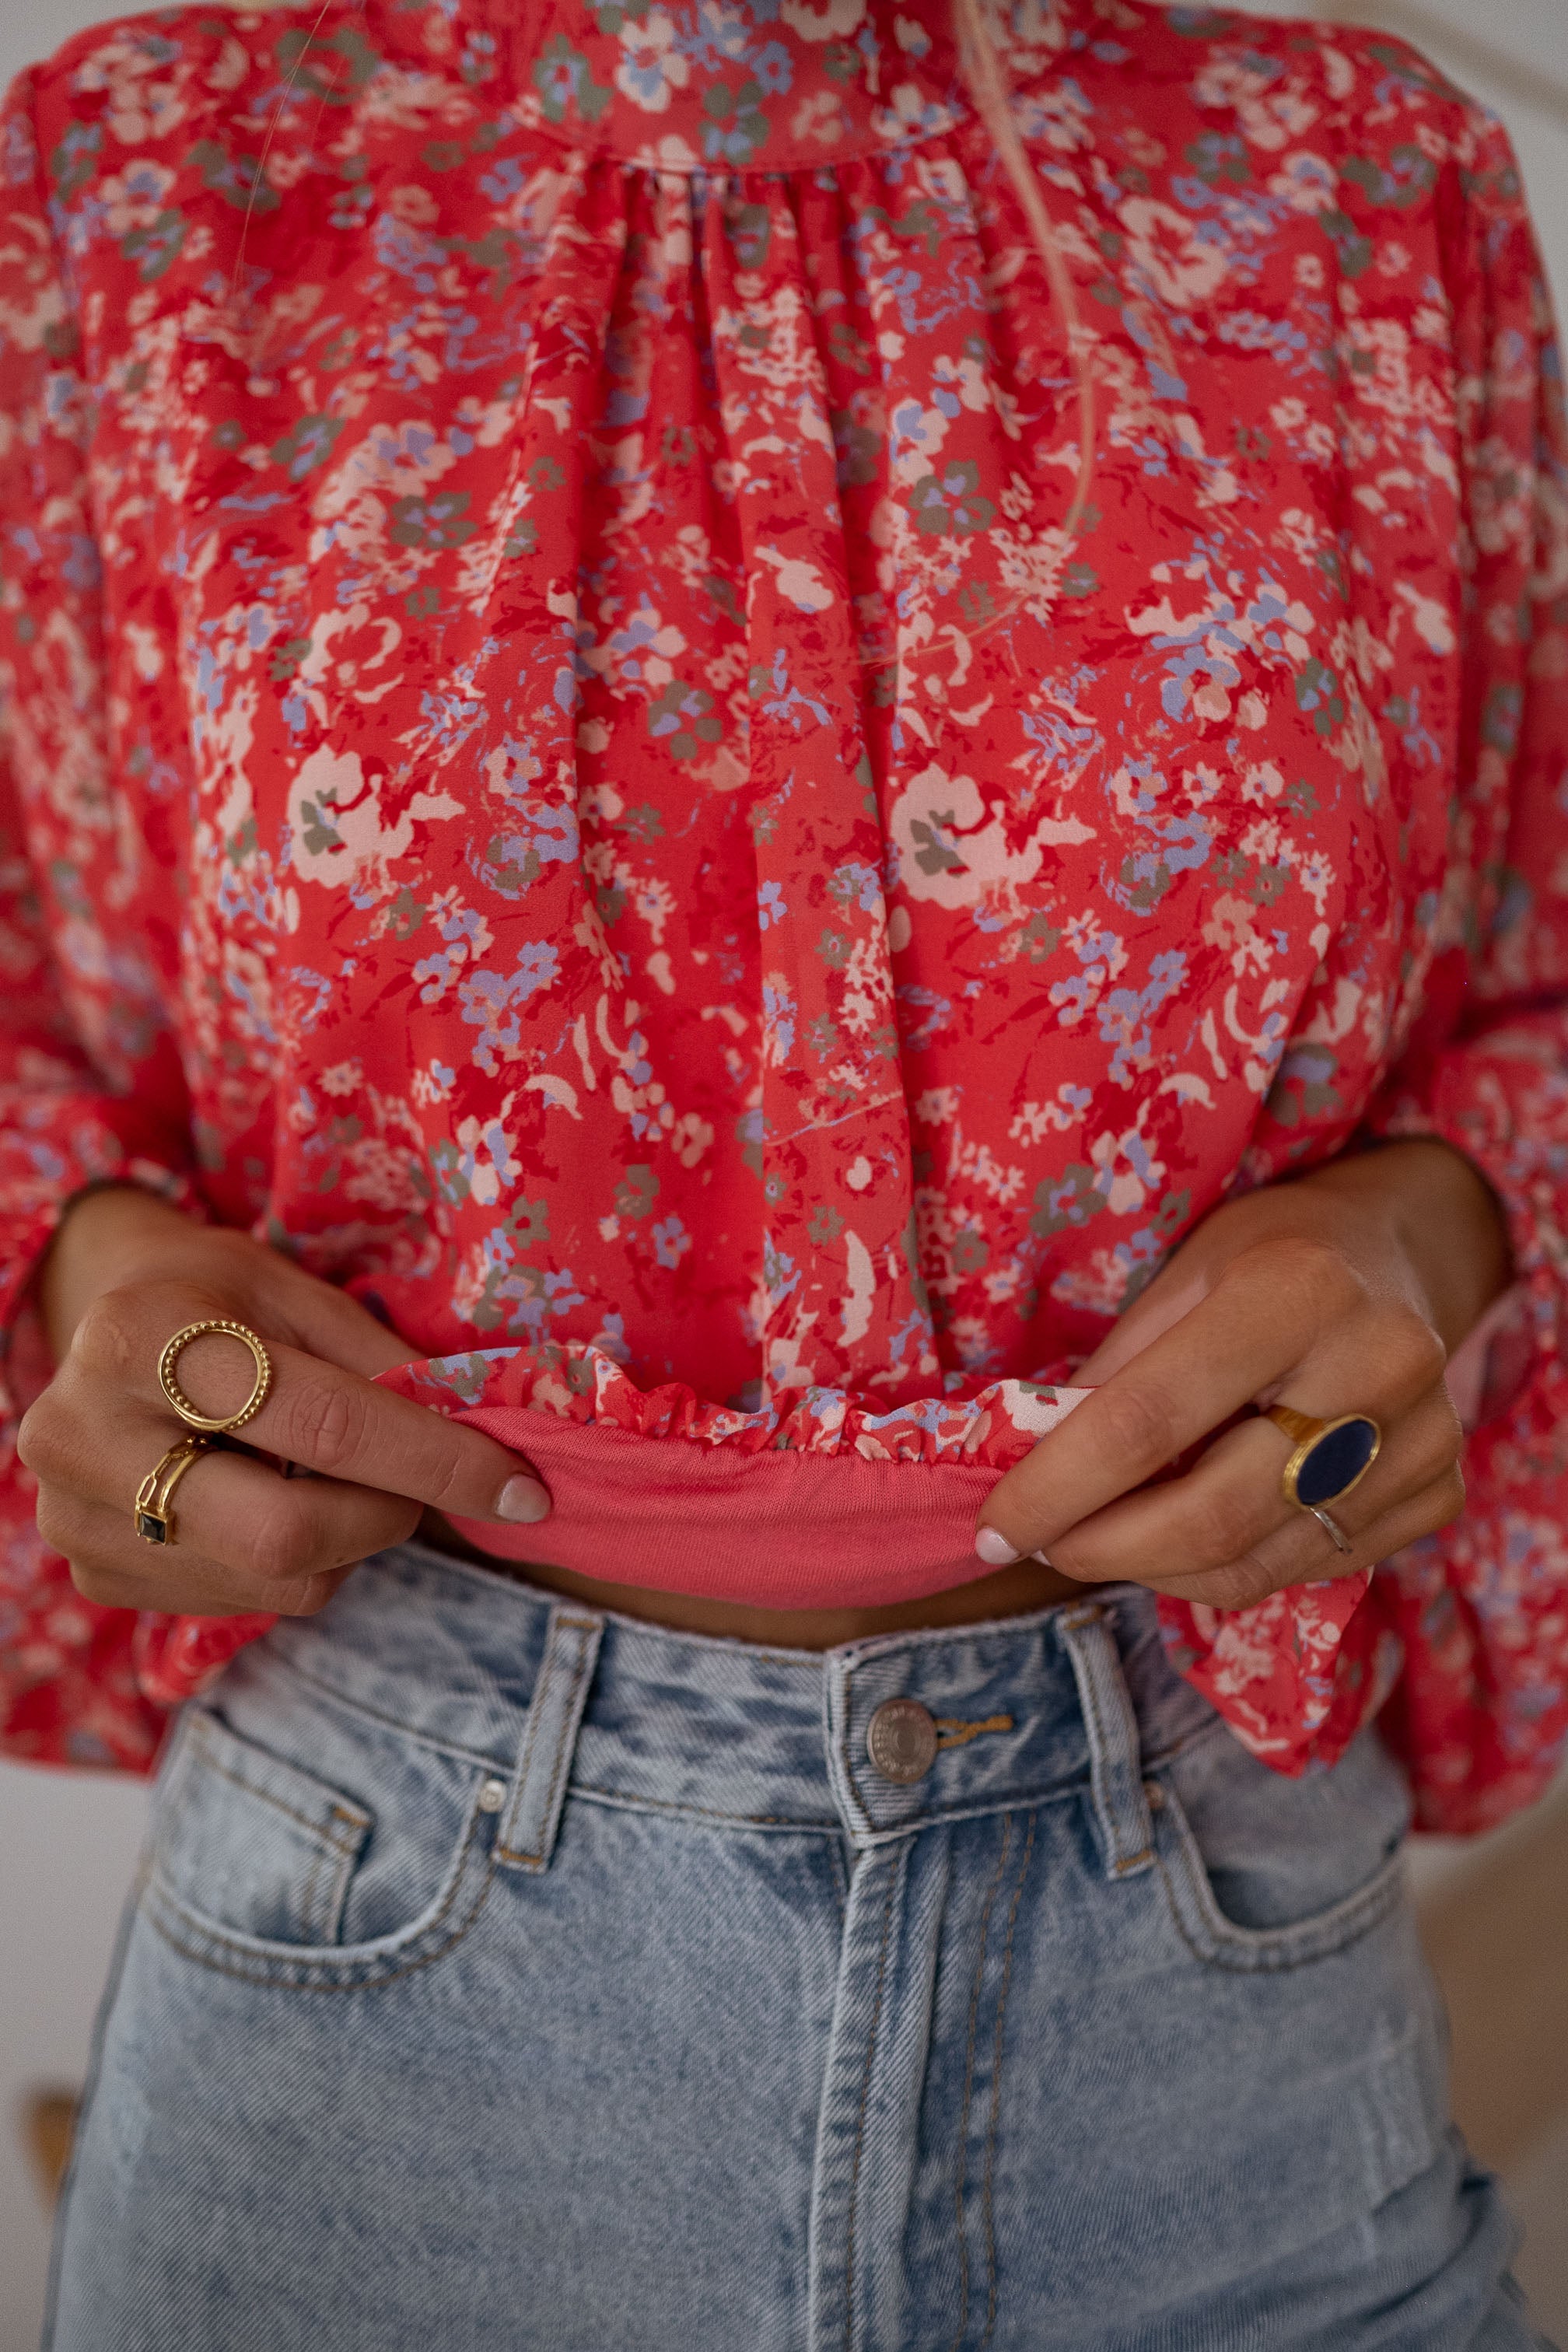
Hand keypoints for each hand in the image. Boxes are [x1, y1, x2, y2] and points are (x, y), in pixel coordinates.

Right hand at [17, 1187, 550, 1617]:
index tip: (521, 1487)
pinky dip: (295, 1561)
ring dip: (347, 1539)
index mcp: (142, 1339)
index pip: (321, 1423)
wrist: (103, 1326)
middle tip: (421, 1484)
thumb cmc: (215, 1297)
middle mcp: (87, 1437)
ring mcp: (78, 1519)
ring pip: (277, 1580)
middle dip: (388, 1514)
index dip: (435, 1461)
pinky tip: (268, 1497)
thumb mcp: (297, 1291)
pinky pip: (245, 1602)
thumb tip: (487, 1431)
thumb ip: (383, 1361)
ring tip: (328, 1476)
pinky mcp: (96, 1576)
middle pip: (286, 1533)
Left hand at [974, 1141, 1512, 1608]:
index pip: (1149, 1421)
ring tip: (1100, 1536)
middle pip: (1212, 1515)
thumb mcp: (1181, 1273)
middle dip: (1101, 1546)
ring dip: (1151, 1567)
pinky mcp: (1438, 1497)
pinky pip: (1300, 1570)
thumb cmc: (1268, 1252)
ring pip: (1253, 1563)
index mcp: (1299, 1290)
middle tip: (1039, 1544)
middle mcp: (1376, 1370)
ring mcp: (1423, 1443)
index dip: (1057, 1487)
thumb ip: (1115, 1371)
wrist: (1398, 1253)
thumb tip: (1030, 1469)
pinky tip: (1184, 1529)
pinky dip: (1220, 1567)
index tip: (991, 1528)